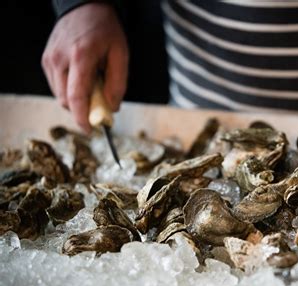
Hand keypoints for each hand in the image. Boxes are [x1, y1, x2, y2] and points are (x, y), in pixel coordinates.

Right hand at [42, 3, 128, 131]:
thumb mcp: (121, 54)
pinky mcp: (46, 60)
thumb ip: (118, 83)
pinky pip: (57, 86)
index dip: (82, 118)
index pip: (76, 96)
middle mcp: (60, 59)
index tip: (91, 130)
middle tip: (100, 104)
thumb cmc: (105, 29)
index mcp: (81, 56)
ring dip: (77, 100)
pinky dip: (70, 90)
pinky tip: (82, 78)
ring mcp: (50, 59)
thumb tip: (112, 108)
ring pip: (60, 95)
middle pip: (66, 100)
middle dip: (83, 110)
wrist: (83, 6)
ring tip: (93, 84)